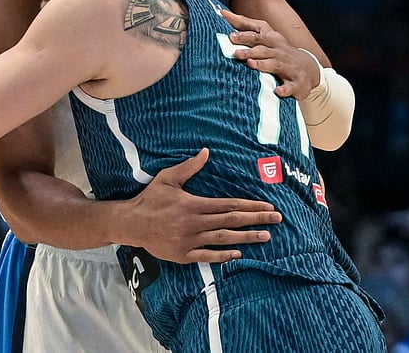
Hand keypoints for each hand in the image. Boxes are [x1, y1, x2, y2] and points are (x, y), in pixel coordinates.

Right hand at [121, 148, 282, 263]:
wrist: (131, 224)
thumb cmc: (150, 199)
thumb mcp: (168, 178)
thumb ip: (189, 167)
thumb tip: (206, 152)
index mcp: (194, 204)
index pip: (230, 204)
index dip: (251, 206)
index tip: (268, 206)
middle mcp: (195, 223)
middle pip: (232, 221)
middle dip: (257, 220)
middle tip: (277, 219)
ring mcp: (190, 241)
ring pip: (224, 239)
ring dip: (246, 237)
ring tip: (265, 237)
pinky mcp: (184, 255)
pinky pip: (208, 256)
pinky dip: (224, 256)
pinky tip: (238, 254)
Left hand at [221, 10, 319, 98]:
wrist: (308, 68)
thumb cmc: (279, 51)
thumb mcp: (266, 37)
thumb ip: (245, 25)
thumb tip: (223, 12)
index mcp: (272, 40)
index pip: (258, 36)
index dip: (245, 35)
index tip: (231, 36)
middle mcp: (280, 52)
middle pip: (264, 50)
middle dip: (250, 51)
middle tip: (236, 53)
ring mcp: (289, 67)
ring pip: (274, 65)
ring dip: (263, 65)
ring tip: (251, 65)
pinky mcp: (296, 83)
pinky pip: (291, 86)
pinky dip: (285, 89)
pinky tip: (277, 91)